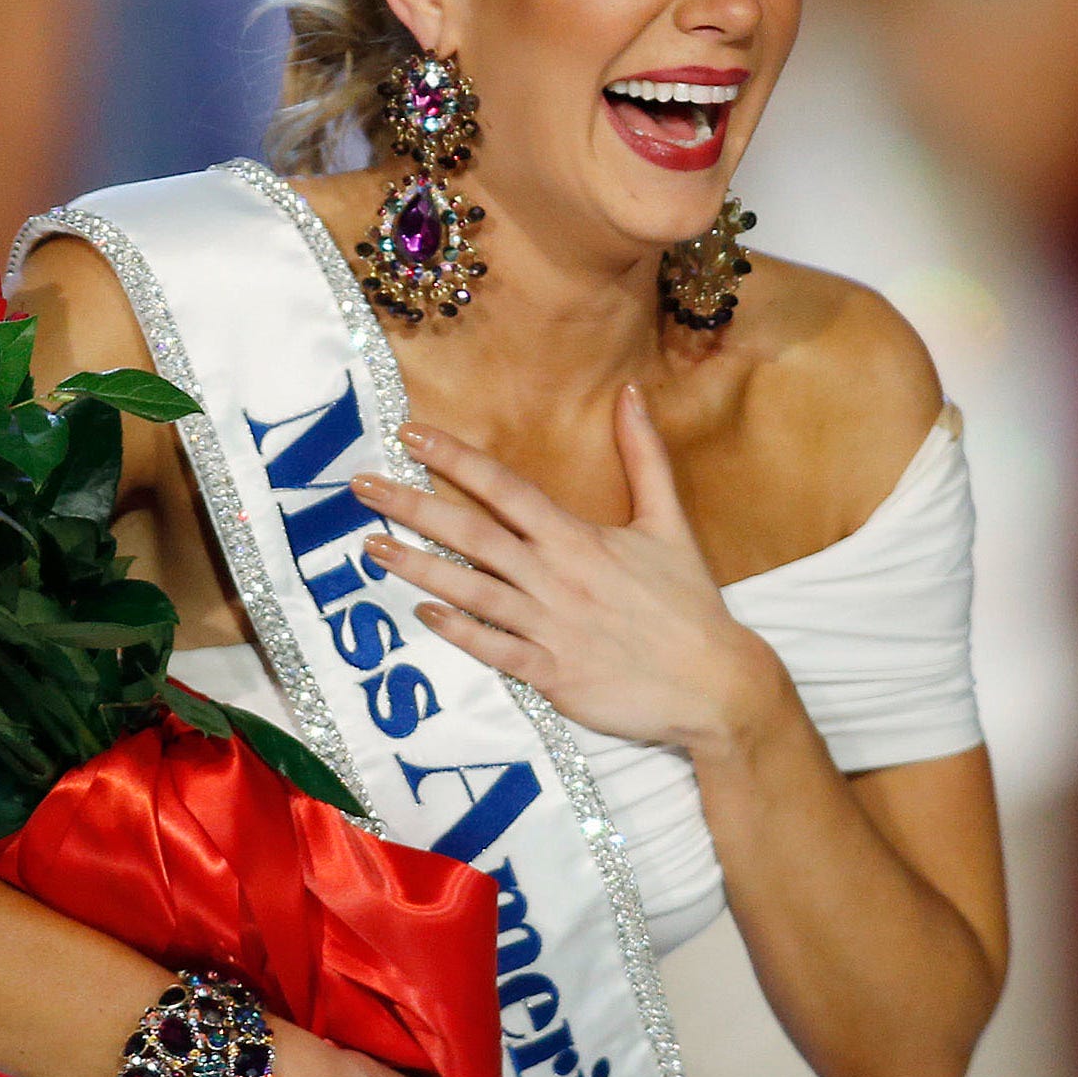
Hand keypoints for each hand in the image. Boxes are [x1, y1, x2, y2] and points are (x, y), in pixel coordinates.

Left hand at [351, 385, 788, 754]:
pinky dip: (455, 631)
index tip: (411, 436)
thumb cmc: (690, 603)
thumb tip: (630, 394)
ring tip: (372, 547)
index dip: (455, 460)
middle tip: (362, 487)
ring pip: (469, 591)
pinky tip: (420, 612)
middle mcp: (555, 577)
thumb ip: (644, 456)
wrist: (716, 683)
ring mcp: (549, 627)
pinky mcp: (551, 673)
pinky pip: (492, 649)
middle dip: (412, 506)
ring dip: (417, 567)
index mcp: (578, 538)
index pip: (505, 488)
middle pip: (471, 534)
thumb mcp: (670, 521)